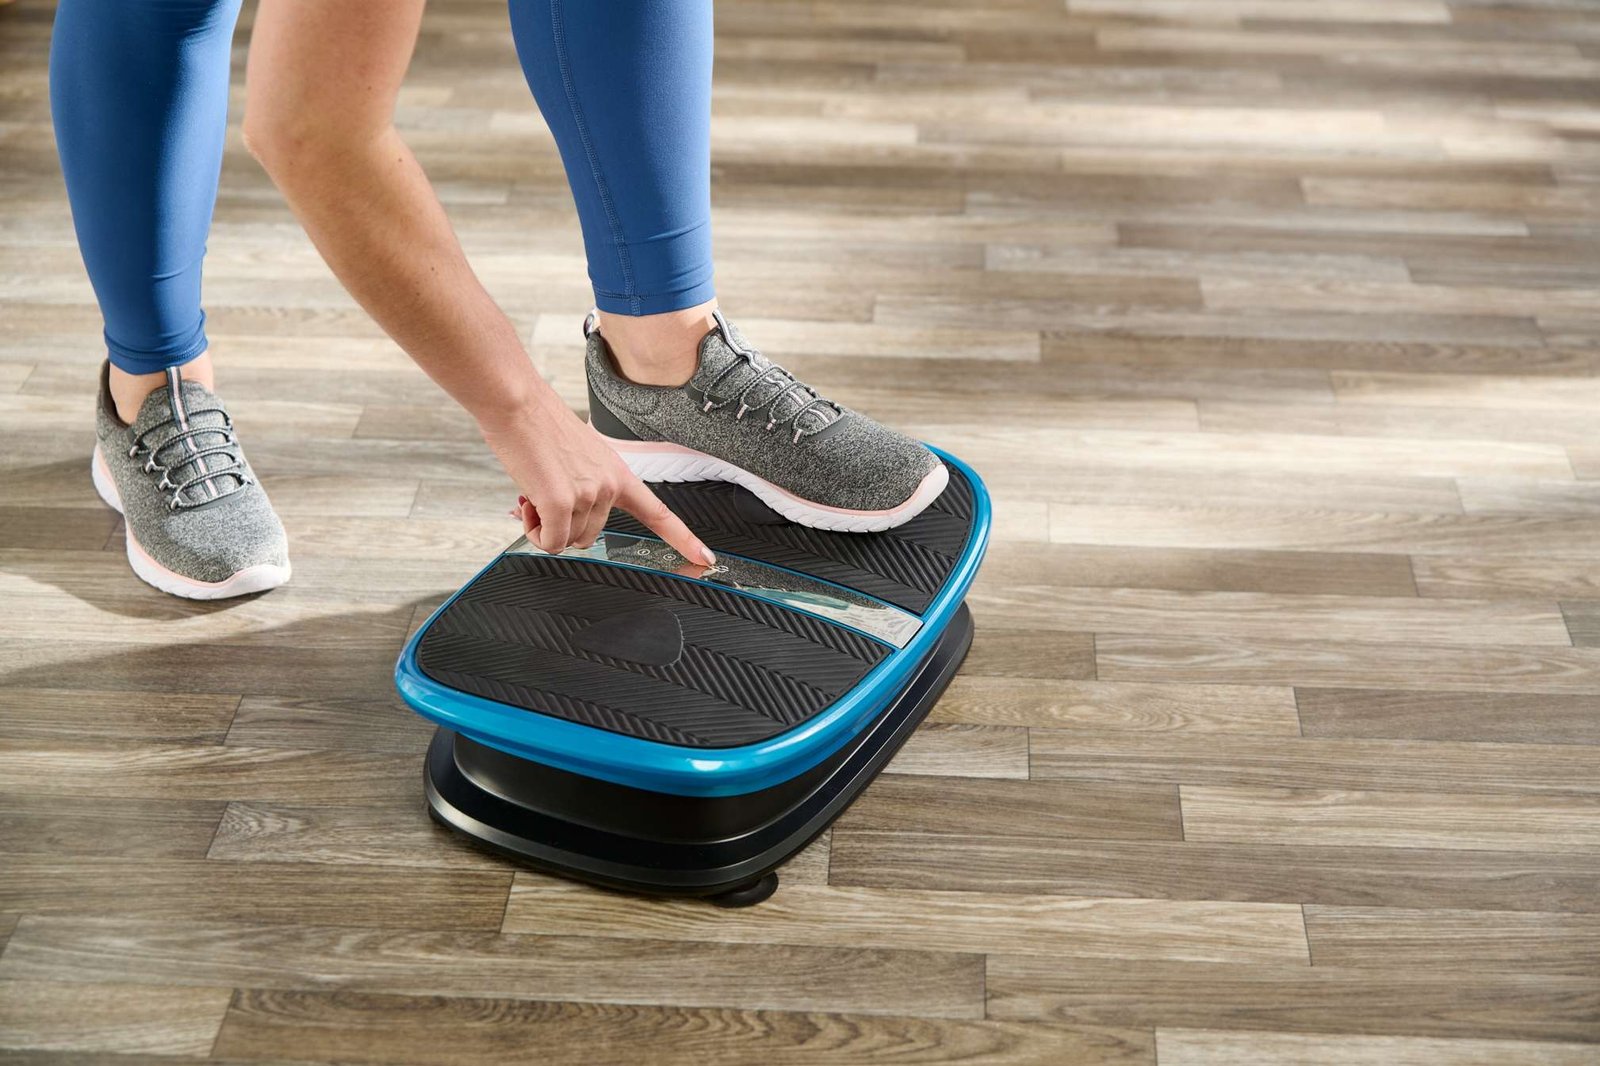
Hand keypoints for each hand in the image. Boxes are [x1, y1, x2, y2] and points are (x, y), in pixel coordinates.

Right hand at [479, 394, 715, 565]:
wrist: (516, 401)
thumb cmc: (538, 424)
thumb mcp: (579, 455)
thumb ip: (585, 484)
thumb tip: (563, 514)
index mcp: (619, 474)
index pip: (659, 513)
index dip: (684, 539)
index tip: (705, 558)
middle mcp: (610, 485)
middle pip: (589, 536)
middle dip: (562, 523)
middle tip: (544, 493)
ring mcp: (589, 494)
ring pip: (566, 540)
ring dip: (545, 525)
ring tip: (534, 490)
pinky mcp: (561, 502)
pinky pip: (550, 542)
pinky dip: (535, 533)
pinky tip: (526, 504)